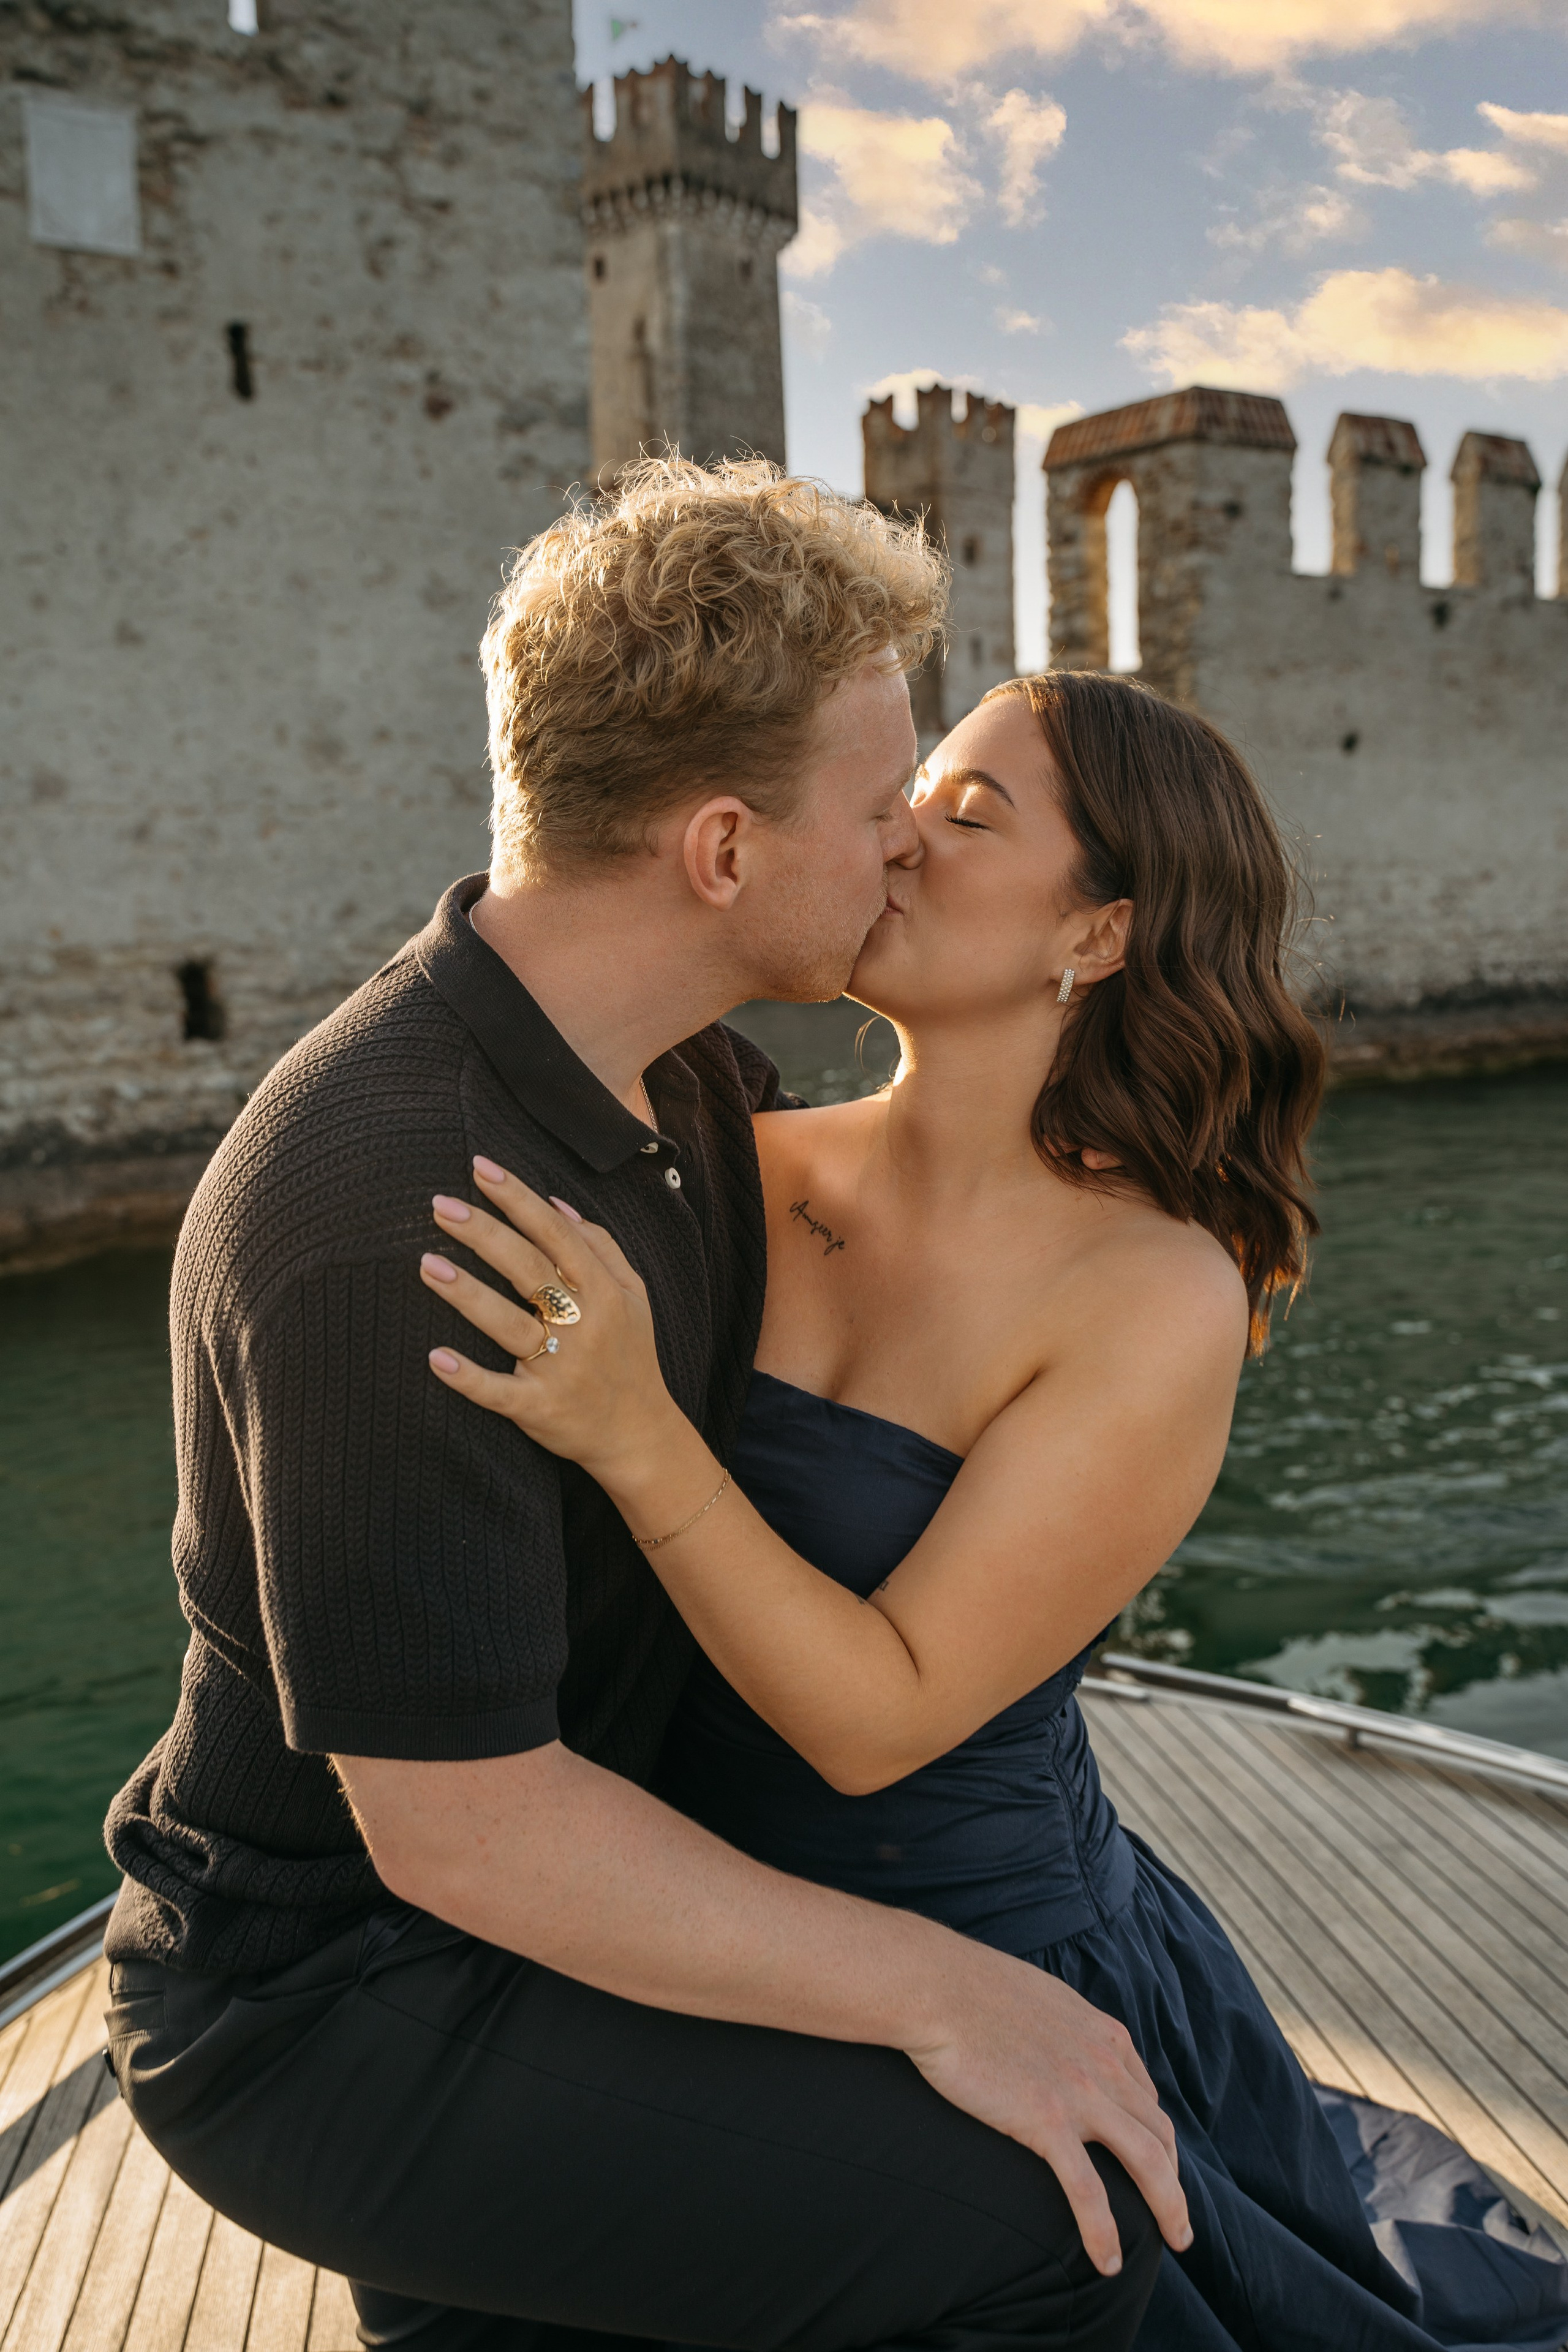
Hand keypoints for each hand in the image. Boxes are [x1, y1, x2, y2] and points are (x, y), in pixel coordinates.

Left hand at [421, 1161, 682, 1484]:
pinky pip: (499, 1392)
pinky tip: (436, 1357)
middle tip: (439, 1205)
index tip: (481, 1169)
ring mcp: (559, 1368)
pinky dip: (468, 1378)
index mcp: (604, 1292)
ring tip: (427, 1264)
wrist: (641, 1436)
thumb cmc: (631, 1356)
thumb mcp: (634, 1295)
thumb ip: (601, 1246)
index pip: (557, 1234)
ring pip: (508, 1325)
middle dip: (483, 1233)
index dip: (519, 1199)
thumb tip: (557, 1202)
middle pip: (528, 1269)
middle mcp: (583, 1326)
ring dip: (467, 1294)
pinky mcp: (539, 1408)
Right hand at [911, 1941, 1189, 2275]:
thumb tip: (1066, 2049)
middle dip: (1175, 2181)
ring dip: (1170, 2207)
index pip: (1146, 2098)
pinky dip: (1104, 2231)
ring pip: (1147, 2161)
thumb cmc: (975, 1990)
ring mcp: (1080, 2093)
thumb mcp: (1044, 2000)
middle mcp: (1104, 2064)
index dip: (1155, 2138)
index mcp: (1103, 2036)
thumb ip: (1068, 2030)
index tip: (1152, 2166)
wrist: (938, 1988)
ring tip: (1174, 2241)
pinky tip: (1107, 2262)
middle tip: (1177, 2220)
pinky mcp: (1046, 2121)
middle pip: (1160, 2133)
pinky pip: (1088, 2190)